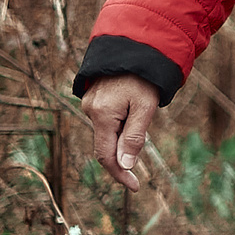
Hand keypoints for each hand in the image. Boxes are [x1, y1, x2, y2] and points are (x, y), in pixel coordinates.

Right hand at [81, 75, 161, 189]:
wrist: (134, 46)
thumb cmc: (143, 77)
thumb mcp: (145, 107)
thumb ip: (134, 136)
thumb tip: (125, 165)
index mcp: (102, 114)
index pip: (106, 155)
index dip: (120, 174)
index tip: (135, 187)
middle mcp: (91, 110)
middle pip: (105, 146)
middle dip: (121, 160)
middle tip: (137, 175)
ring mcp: (90, 103)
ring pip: (106, 134)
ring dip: (121, 141)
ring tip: (141, 126)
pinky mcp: (94, 98)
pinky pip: (105, 122)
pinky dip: (118, 129)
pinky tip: (132, 120)